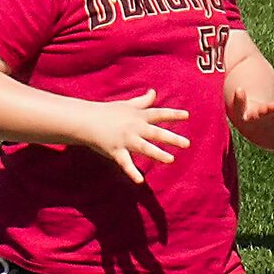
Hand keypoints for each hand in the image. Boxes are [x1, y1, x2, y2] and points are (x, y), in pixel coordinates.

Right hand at [73, 90, 189, 183]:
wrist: (87, 120)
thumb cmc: (108, 112)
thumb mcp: (127, 104)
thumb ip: (142, 101)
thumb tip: (154, 91)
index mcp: (138, 116)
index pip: (159, 114)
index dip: (173, 114)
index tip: (187, 115)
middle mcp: (134, 127)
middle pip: (156, 132)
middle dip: (172, 138)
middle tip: (187, 144)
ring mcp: (125, 139)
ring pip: (144, 148)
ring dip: (158, 154)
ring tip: (171, 159)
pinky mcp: (116, 151)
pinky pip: (125, 163)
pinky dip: (132, 172)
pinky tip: (140, 181)